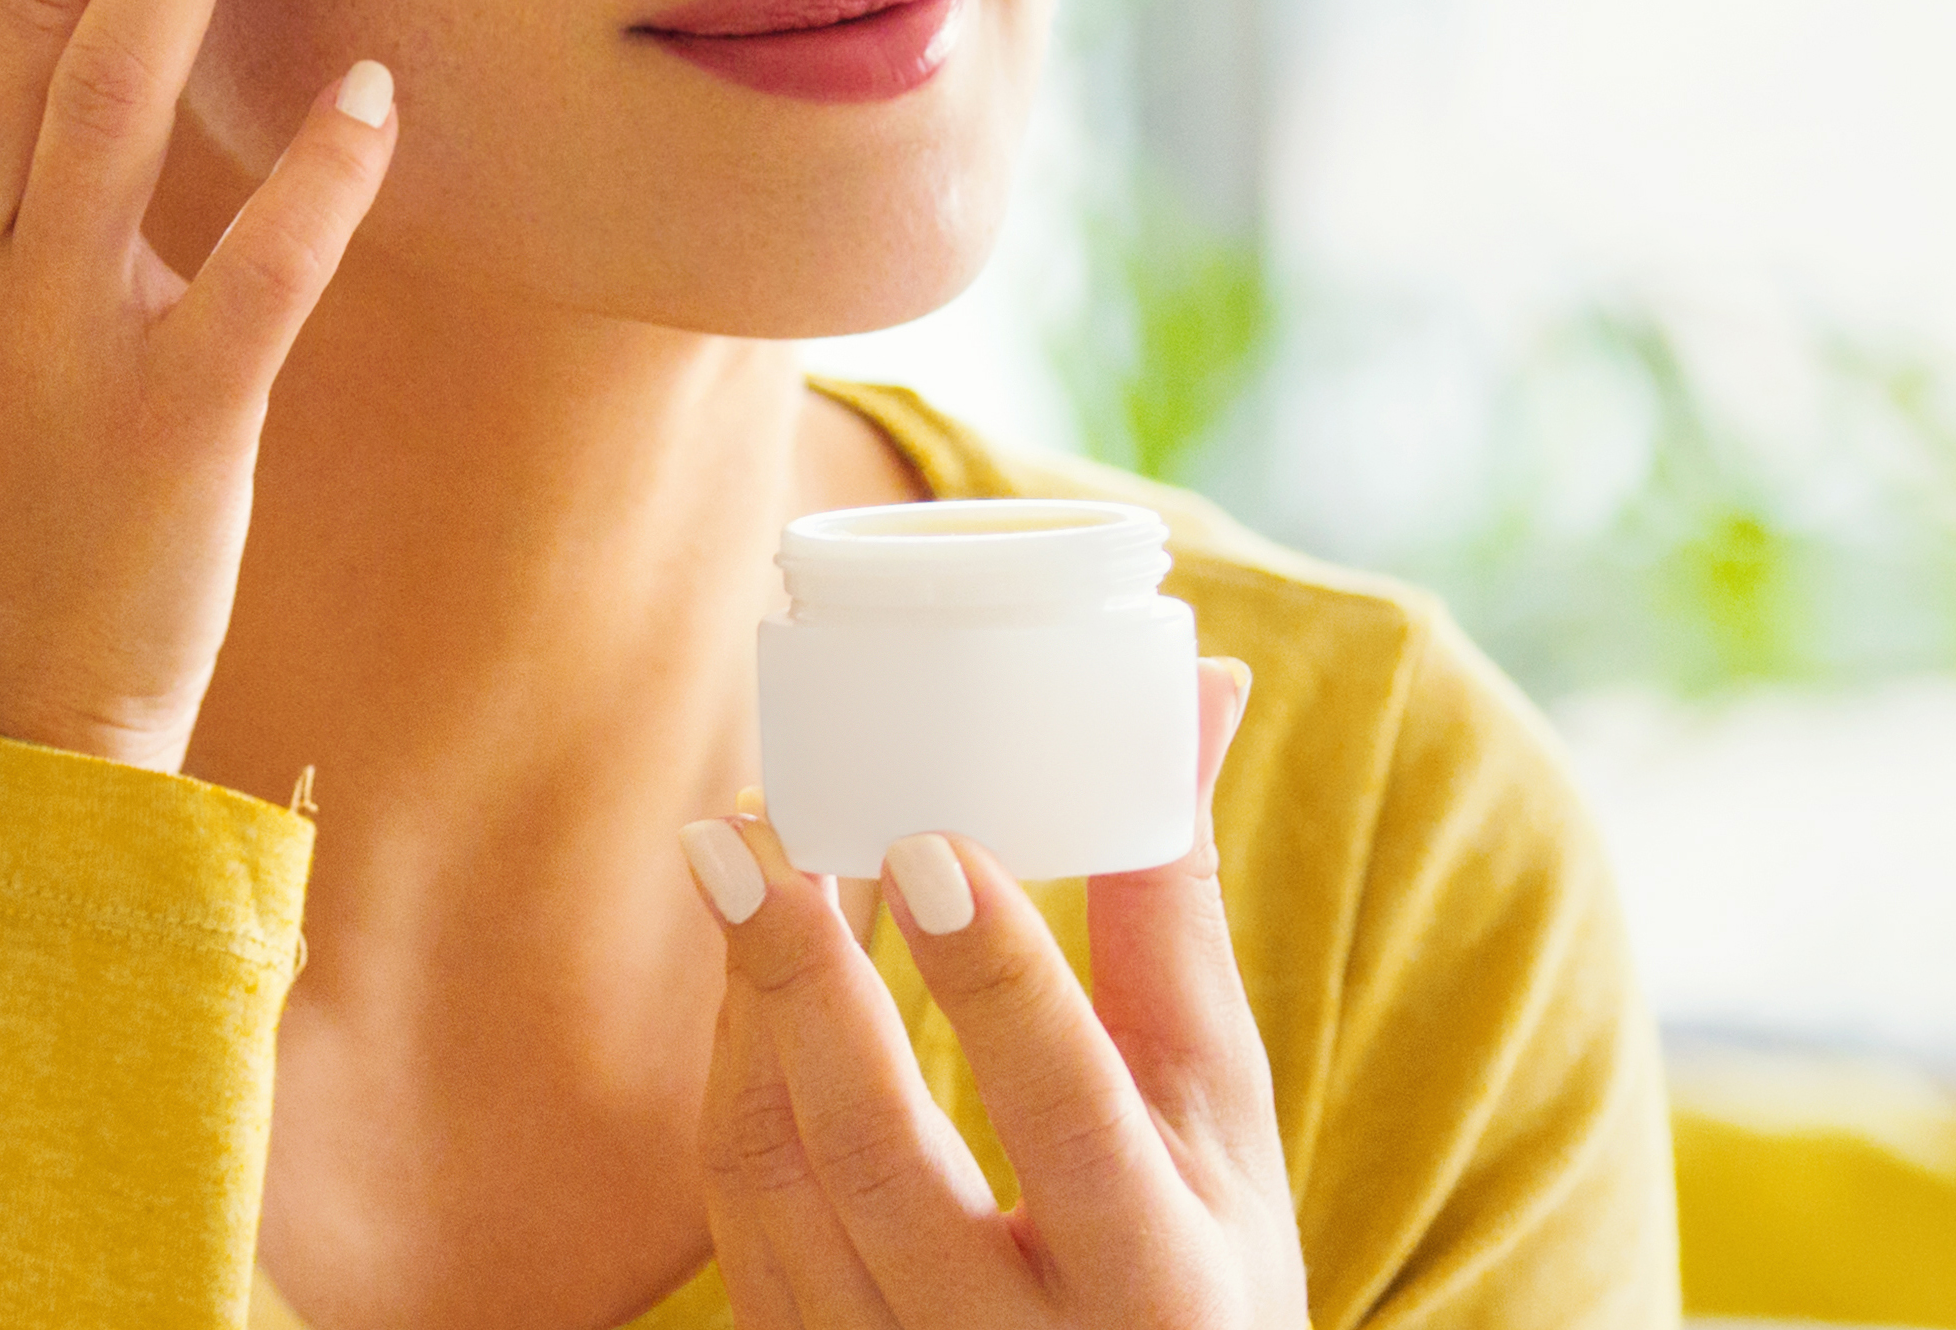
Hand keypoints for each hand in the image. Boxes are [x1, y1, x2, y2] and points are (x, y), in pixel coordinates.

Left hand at [683, 657, 1301, 1327]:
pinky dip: (737, 1084)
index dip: (996, 982)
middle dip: (808, 985)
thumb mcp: (1218, 1120)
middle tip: (751, 830)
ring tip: (739, 860)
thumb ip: (1178, 918)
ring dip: (750, 1014)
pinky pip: (743, 1226)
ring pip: (781, 1193)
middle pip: (884, 1164)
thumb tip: (1195, 685)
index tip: (927, 839)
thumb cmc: (1196, 1259)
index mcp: (1160, 1279)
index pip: (1070, 1119)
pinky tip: (747, 974)